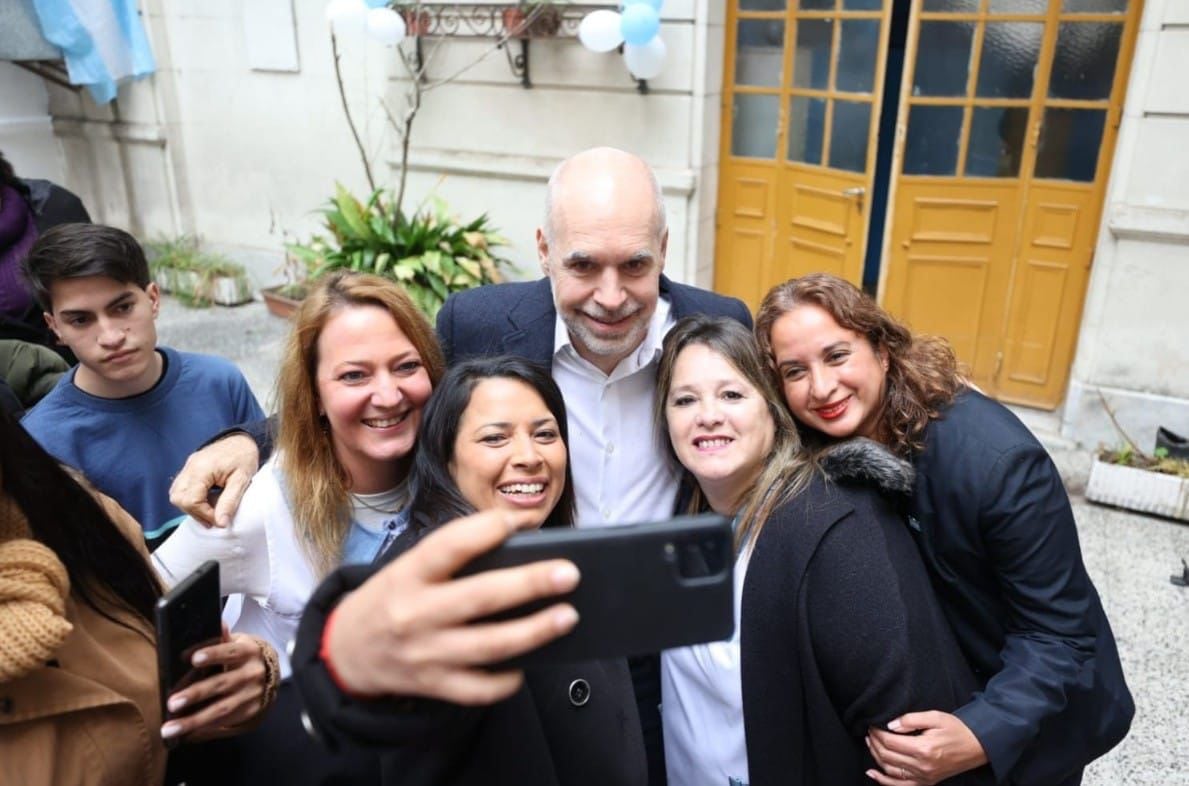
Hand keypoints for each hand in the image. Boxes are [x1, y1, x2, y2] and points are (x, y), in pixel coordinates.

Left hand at [161, 629, 271, 741]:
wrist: (270, 674)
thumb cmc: (242, 656)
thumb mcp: (237, 642)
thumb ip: (223, 638)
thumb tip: (218, 623)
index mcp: (248, 652)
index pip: (230, 652)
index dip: (213, 654)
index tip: (193, 659)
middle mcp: (251, 674)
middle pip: (222, 684)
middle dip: (196, 694)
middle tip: (172, 703)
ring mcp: (252, 695)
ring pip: (221, 710)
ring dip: (194, 721)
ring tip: (169, 729)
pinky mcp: (250, 712)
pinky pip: (224, 723)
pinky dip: (203, 729)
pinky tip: (184, 734)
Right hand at [169, 434, 259, 526]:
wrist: (243, 439)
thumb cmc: (244, 456)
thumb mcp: (242, 480)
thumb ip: (230, 501)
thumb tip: (221, 523)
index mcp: (201, 469)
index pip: (191, 500)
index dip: (204, 514)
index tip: (220, 520)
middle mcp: (190, 467)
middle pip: (178, 498)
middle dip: (194, 512)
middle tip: (213, 518)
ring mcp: (188, 467)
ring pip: (176, 494)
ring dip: (191, 506)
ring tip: (210, 511)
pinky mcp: (190, 468)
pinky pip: (181, 487)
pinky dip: (191, 498)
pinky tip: (207, 501)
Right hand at [325, 509, 579, 705]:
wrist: (346, 650)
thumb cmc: (392, 597)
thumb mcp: (409, 567)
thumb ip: (454, 556)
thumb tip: (519, 539)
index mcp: (408, 574)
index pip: (448, 546)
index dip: (486, 530)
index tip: (519, 522)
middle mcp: (416, 613)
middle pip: (481, 597)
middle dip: (530, 584)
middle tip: (569, 574)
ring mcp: (426, 653)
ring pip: (489, 646)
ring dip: (534, 631)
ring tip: (568, 616)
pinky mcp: (434, 685)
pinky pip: (479, 688)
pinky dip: (508, 679)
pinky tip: (529, 663)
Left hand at [865, 711, 987, 785]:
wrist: (976, 746)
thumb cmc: (956, 729)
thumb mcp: (935, 717)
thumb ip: (910, 719)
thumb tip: (890, 725)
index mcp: (924, 748)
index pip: (890, 742)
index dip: (877, 733)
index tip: (873, 724)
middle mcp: (922, 766)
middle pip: (887, 756)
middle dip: (874, 743)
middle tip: (870, 732)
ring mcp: (924, 777)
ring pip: (890, 770)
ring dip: (876, 757)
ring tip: (871, 744)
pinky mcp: (926, 782)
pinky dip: (884, 781)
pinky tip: (872, 774)